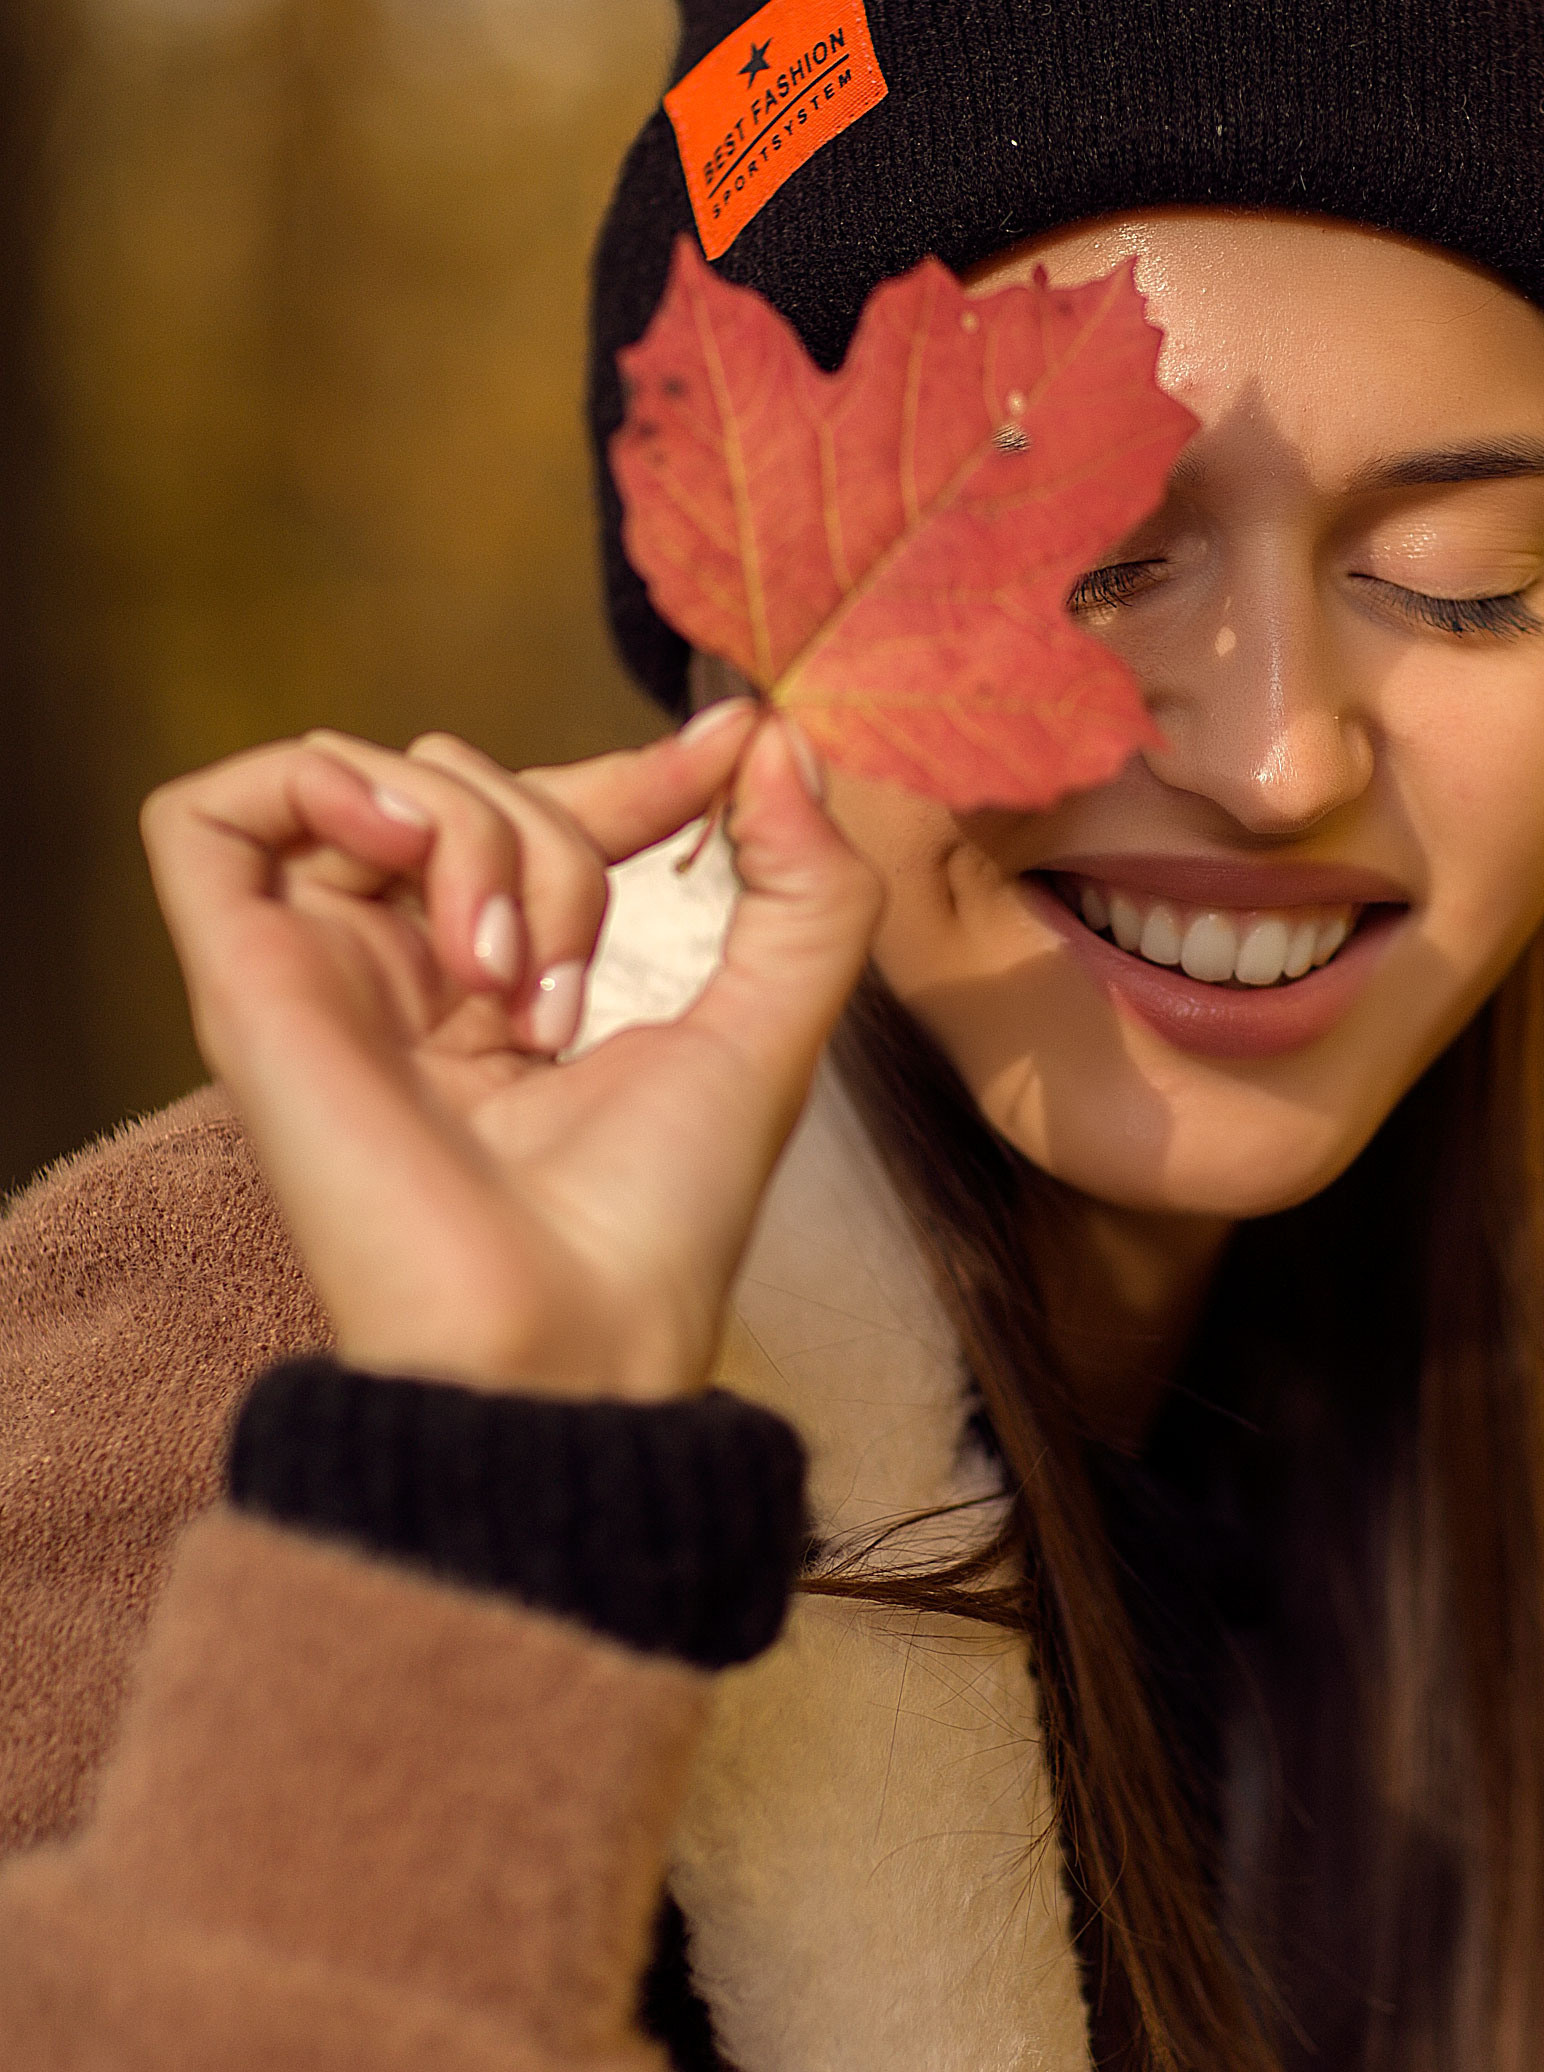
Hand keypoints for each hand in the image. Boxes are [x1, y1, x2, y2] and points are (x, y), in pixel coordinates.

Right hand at [140, 703, 880, 1398]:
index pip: (543, 815)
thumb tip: (779, 736)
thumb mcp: (775, 1025)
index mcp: (498, 996)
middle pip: (453, 777)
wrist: (570, 1335)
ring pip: (357, 777)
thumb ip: (807, 885)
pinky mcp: (239, 983)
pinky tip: (401, 852)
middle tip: (572, 983)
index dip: (635, 773)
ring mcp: (313, 976)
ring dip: (468, 830)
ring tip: (501, 977)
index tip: (734, 749)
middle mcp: (395, 979)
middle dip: (555, 831)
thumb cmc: (658, 1223)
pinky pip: (208, 813)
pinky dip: (317, 786)